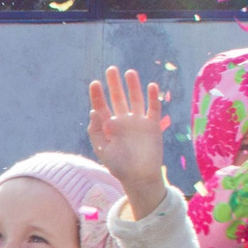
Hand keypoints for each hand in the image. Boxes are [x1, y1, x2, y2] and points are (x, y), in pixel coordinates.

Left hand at [87, 65, 169, 218]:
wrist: (139, 177)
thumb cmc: (119, 166)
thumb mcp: (102, 150)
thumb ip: (96, 131)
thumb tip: (93, 111)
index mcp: (109, 126)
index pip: (101, 106)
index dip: (98, 95)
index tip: (95, 84)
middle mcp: (123, 121)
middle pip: (118, 98)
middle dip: (114, 84)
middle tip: (111, 69)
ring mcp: (138, 122)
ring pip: (136, 99)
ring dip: (133, 86)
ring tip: (129, 72)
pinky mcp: (152, 126)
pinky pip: (153, 108)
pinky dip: (153, 98)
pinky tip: (151, 86)